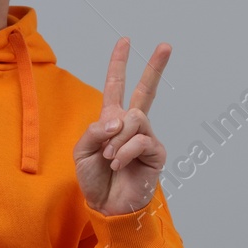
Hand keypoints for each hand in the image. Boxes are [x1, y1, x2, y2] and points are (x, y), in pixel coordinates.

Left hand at [74, 37, 170, 214]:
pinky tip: (119, 164)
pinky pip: (141, 140)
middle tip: (166, 45)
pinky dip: (125, 151)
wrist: (107, 206)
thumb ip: (95, 130)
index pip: (116, 87)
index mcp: (112, 121)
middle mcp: (131, 125)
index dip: (119, 64)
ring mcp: (146, 138)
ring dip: (117, 139)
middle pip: (145, 90)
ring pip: (135, 118)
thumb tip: (119, 119)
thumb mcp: (82, 151)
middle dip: (155, 67)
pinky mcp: (156, 153)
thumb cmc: (94, 180)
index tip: (125, 41)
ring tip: (110, 158)